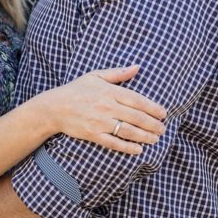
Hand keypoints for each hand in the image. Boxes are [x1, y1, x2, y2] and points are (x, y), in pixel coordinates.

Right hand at [36, 65, 166, 154]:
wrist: (54, 107)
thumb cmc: (76, 89)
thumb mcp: (95, 76)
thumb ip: (118, 73)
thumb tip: (138, 67)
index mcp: (109, 91)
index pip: (136, 100)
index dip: (152, 107)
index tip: (163, 113)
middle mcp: (106, 106)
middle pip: (136, 117)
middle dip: (152, 124)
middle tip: (163, 129)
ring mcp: (100, 122)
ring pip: (127, 131)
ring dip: (144, 136)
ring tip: (155, 139)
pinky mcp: (93, 134)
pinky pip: (113, 142)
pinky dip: (127, 147)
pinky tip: (138, 149)